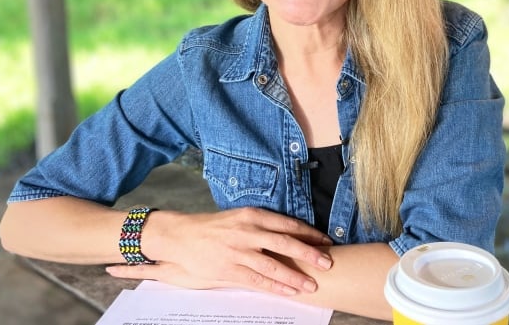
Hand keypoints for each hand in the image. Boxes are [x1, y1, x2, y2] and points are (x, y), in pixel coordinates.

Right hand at [105, 207, 332, 294]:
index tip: (325, 241)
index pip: (287, 224)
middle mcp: (248, 231)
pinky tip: (290, 292)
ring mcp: (238, 251)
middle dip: (310, 253)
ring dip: (296, 276)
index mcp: (252, 215)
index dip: (309, 233)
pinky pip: (258, 280)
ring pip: (274, 265)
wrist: (180, 236)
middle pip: (286, 243)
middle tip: (329, 262)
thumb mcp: (239, 219)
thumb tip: (289, 236)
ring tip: (313, 284)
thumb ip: (261, 227)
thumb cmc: (213, 228)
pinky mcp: (229, 269)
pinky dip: (276, 287)